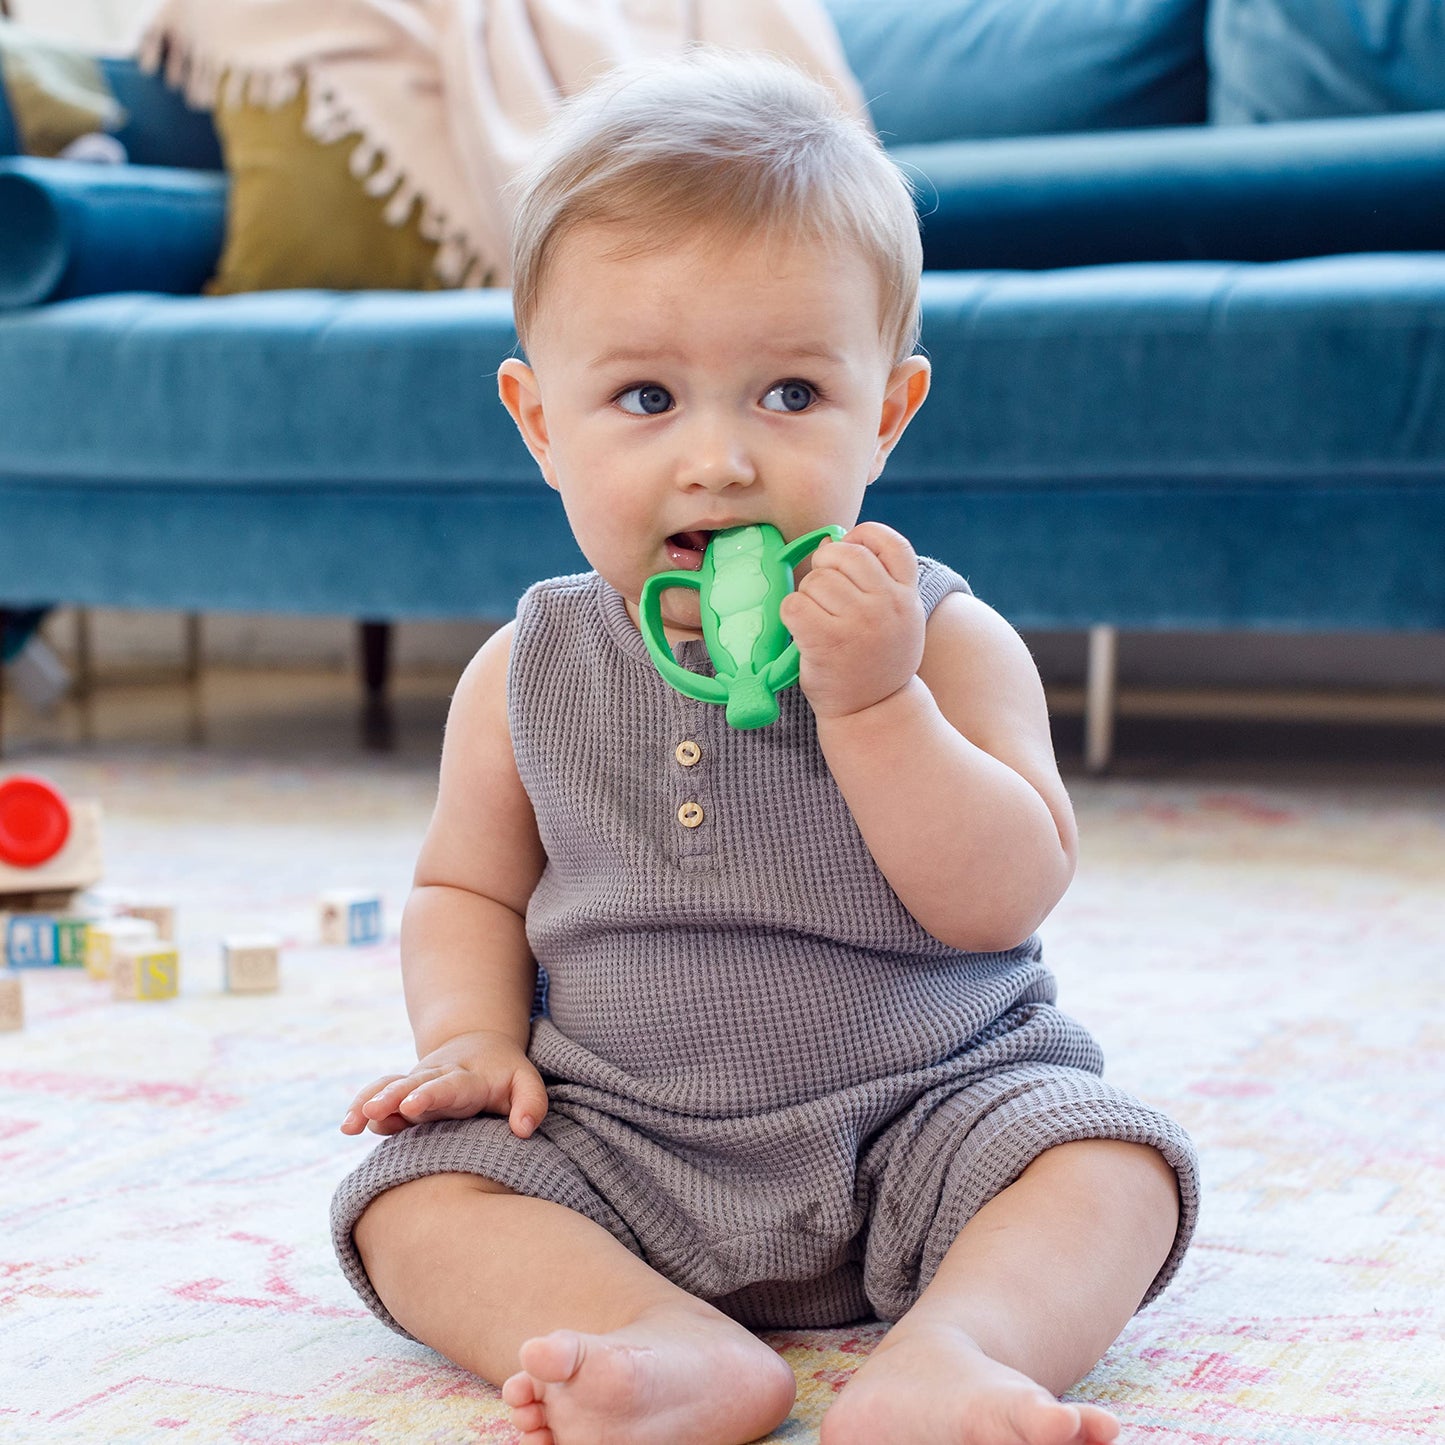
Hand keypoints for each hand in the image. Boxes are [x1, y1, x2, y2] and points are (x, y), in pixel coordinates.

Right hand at [339, 1029, 547, 1138]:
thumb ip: (531, 1103)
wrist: (479, 1045)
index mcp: (468, 1078)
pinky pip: (379, 1093)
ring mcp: (417, 1084)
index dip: (431, 1096)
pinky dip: (362, 1106)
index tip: (414, 1106)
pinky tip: (347, 1124)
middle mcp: (436, 1078)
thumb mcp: (527, 1082)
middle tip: (372, 1111)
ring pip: (390, 1087)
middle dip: (392, 1098)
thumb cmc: (505, 1074)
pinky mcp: (404, 1090)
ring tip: (348, 1125)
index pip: (449, 1086)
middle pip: (412, 1085)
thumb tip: (524, 1130)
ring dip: (369, 1102)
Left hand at [779, 522, 924, 719]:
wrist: (874, 711)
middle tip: (825, 597)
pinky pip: (794, 604)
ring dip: (807, 596)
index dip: (863, 537)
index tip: (849, 552)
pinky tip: (803, 632)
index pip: (890, 543)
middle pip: (843, 554)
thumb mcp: (895, 617)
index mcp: (907, 595)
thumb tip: (830, 540)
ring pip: (815, 579)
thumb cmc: (875, 659)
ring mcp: (859, 623)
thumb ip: (874, 579)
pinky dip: (790, 615)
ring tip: (818, 620)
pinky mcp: (828, 641)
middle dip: (825, 568)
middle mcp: (887, 605)